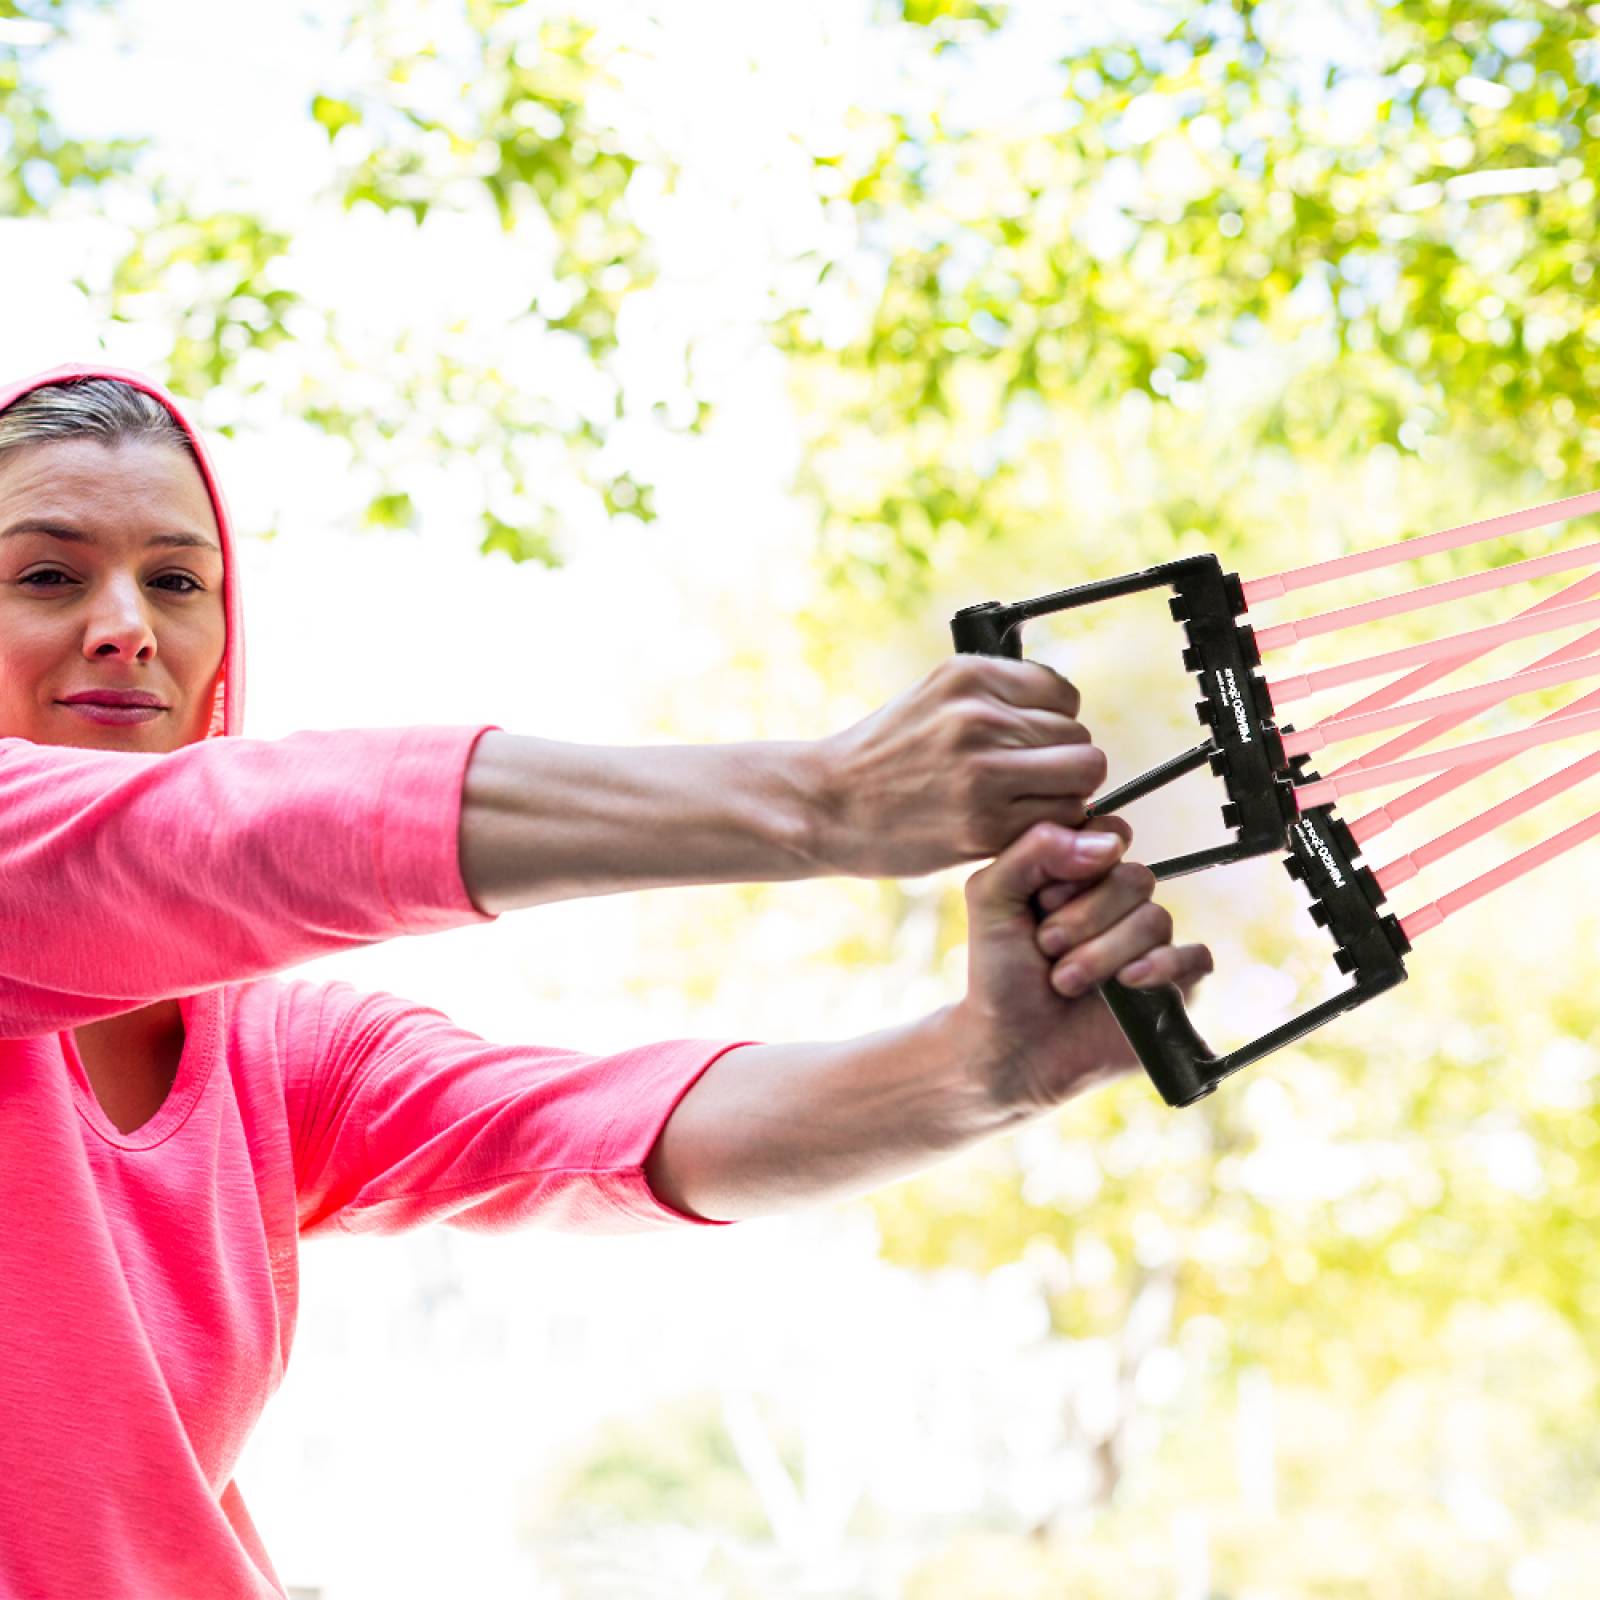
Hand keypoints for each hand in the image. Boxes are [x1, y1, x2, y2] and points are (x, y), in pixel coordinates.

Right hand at [808, 655, 1105, 878]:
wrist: (826, 805)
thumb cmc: (884, 758)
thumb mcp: (932, 699)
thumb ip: (996, 697)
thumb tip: (1066, 715)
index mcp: (968, 676)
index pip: (1064, 696)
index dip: (1054, 726)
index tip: (1029, 748)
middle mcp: (980, 715)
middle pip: (1078, 737)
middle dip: (1061, 764)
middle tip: (1023, 785)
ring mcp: (984, 769)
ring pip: (1082, 776)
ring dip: (1062, 797)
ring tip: (1020, 806)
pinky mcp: (984, 822)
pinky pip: (1061, 819)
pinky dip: (1047, 829)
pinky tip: (1009, 829)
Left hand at [950, 817, 1213, 1115]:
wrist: (1012, 1048)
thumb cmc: (999, 974)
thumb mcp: (992, 899)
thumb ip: (1032, 851)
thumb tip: (1108, 842)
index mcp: (1080, 874)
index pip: (1109, 836)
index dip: (1079, 864)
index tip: (1043, 897)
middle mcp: (1119, 904)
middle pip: (1135, 878)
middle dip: (1084, 917)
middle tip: (1047, 947)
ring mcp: (1148, 943)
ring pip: (1156, 919)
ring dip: (1102, 953)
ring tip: (1065, 981)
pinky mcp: (1173, 984)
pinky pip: (1195, 956)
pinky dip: (1161, 967)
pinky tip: (1126, 983)